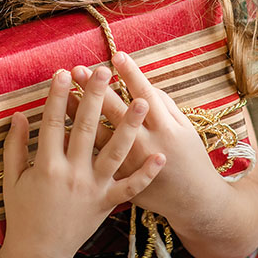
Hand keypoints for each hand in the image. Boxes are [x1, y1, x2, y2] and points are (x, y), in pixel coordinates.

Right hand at [0, 65, 164, 257]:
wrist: (38, 253)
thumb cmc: (22, 214)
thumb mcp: (11, 179)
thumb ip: (13, 146)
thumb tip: (18, 114)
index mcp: (46, 165)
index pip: (52, 122)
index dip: (59, 96)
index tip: (64, 72)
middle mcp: (71, 174)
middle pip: (86, 128)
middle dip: (96, 97)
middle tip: (104, 71)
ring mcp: (92, 189)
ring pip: (115, 152)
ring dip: (129, 126)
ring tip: (143, 101)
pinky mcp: (106, 203)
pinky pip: (130, 188)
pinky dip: (146, 174)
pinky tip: (161, 157)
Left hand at [66, 51, 223, 221]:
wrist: (194, 202)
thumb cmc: (192, 160)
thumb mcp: (186, 128)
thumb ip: (166, 106)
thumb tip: (143, 87)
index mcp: (165, 127)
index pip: (144, 93)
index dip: (130, 73)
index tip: (116, 55)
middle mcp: (145, 143)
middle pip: (115, 110)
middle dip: (95, 88)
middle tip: (78, 68)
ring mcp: (130, 164)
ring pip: (99, 134)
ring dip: (80, 112)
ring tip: (64, 93)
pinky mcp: (119, 181)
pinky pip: (95, 159)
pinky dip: (79, 145)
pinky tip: (63, 129)